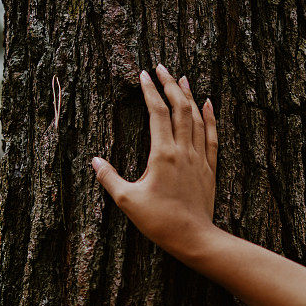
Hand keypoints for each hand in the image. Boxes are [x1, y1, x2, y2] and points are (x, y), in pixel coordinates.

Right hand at [92, 64, 217, 258]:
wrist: (193, 238)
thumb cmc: (159, 222)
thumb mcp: (128, 201)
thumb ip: (109, 179)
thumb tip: (94, 161)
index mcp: (163, 154)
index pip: (157, 113)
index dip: (150, 91)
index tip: (143, 75)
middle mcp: (184, 151)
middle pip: (179, 108)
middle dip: (170, 84)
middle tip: (161, 67)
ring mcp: (199, 158)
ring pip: (196, 119)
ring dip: (189, 96)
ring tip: (182, 78)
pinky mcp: (209, 168)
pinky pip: (211, 136)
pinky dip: (210, 118)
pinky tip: (208, 104)